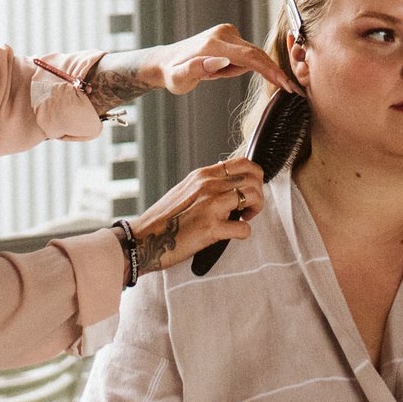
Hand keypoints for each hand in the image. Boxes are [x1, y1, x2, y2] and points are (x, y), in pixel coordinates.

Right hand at [127, 157, 265, 273]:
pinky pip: (243, 228)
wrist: (144, 239)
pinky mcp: (210, 228)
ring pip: (252, 196)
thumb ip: (206, 184)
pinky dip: (243, 233)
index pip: (243, 162)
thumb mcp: (185, 190)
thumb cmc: (163, 219)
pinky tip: (233, 235)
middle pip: (253, 177)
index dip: (255, 176)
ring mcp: (210, 206)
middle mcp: (208, 186)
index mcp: (203, 175)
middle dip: (258, 194)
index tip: (249, 190)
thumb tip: (226, 179)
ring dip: (255, 209)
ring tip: (244, 218)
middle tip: (249, 207)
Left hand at [146, 24, 300, 97]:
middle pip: (256, 54)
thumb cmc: (172, 74)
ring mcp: (228, 31)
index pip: (250, 57)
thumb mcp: (178, 80)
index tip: (286, 84)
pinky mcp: (230, 34)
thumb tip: (220, 60)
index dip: (270, 70)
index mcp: (213, 45)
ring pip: (250, 55)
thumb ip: (196, 70)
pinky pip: (246, 54)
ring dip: (238, 70)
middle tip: (287, 89)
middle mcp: (223, 33)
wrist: (166, 61)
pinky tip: (219, 69)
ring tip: (214, 76)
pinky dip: (239, 65)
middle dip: (268, 72)